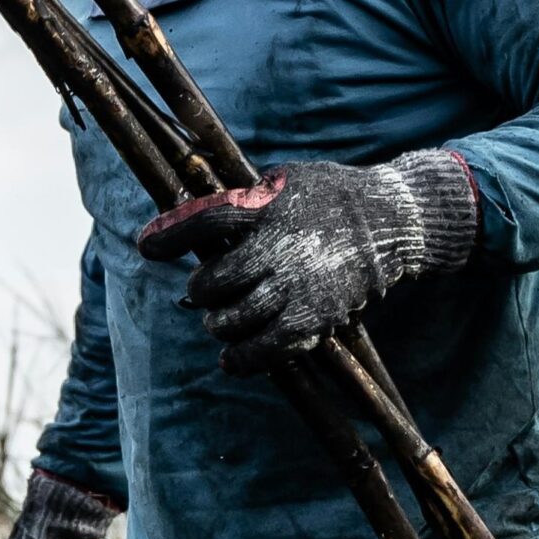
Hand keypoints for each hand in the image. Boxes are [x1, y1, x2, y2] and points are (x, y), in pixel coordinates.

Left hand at [135, 150, 478, 374]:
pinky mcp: (315, 318)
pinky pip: (266, 350)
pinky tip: (232, 357)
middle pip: (213, 282)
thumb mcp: (285, 180)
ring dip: (218, 323)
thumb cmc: (330, 196)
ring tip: (220, 320)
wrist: (392, 222)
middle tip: (205, 291)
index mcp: (267, 210)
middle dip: (201, 290)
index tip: (147, 248)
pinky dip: (242, 358)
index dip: (169, 236)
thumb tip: (193, 216)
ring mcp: (296, 288)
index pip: (205, 223)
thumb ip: (244, 198)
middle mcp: (278, 251)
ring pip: (234, 320)